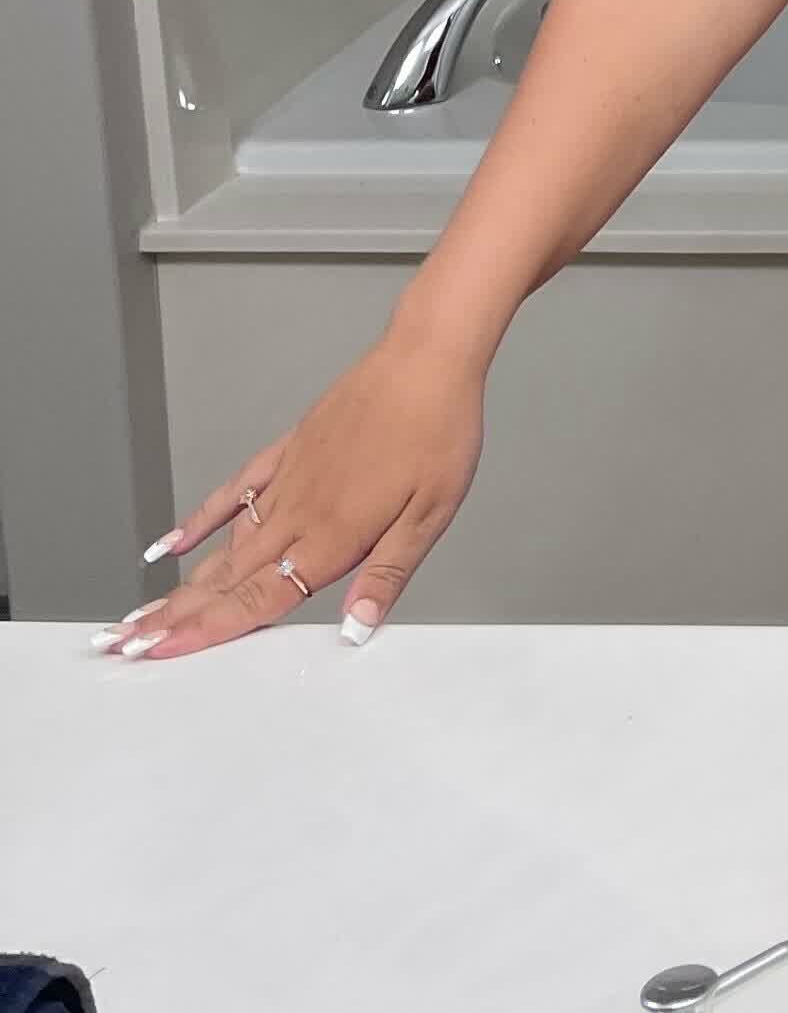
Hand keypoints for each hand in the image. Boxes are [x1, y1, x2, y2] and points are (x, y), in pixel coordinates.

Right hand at [97, 330, 486, 661]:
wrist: (426, 359)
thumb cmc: (437, 432)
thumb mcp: (430, 513)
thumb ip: (387, 574)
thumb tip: (356, 628)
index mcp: (332, 535)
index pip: (258, 599)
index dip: (208, 630)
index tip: (162, 653)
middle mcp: (298, 511)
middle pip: (227, 578)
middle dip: (175, 617)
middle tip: (124, 645)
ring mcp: (288, 479)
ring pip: (224, 544)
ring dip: (183, 582)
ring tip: (144, 612)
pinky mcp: (288, 450)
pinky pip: (234, 492)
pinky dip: (201, 519)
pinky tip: (174, 541)